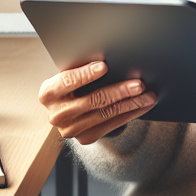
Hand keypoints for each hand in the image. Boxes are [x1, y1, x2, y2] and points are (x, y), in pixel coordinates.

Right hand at [38, 61, 156, 144]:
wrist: (65, 108)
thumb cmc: (70, 84)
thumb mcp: (68, 74)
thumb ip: (81, 68)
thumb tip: (108, 58)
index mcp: (48, 93)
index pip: (67, 81)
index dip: (85, 74)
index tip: (104, 66)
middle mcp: (57, 114)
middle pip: (92, 100)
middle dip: (119, 91)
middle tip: (138, 85)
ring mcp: (70, 129)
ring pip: (106, 114)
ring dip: (130, 104)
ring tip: (147, 96)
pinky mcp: (85, 138)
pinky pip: (112, 124)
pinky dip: (130, 114)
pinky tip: (142, 106)